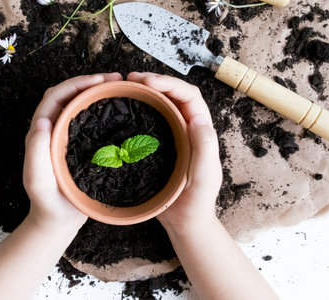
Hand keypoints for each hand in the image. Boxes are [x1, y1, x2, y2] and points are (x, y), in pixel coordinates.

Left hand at [23, 73, 122, 230]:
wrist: (58, 220)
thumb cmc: (47, 202)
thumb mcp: (38, 180)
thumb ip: (36, 152)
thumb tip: (42, 121)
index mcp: (43, 132)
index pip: (56, 96)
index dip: (76, 83)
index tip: (100, 80)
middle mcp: (54, 129)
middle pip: (70, 94)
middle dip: (91, 81)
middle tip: (117, 79)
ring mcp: (68, 136)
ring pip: (81, 104)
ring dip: (99, 92)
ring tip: (122, 88)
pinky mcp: (81, 144)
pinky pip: (91, 120)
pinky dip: (104, 109)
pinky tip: (120, 109)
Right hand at [127, 72, 221, 232]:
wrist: (186, 222)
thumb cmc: (197, 202)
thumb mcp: (205, 177)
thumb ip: (205, 148)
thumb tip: (198, 118)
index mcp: (201, 131)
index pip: (189, 97)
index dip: (170, 84)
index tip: (147, 82)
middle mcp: (188, 129)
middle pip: (173, 95)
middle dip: (154, 81)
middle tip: (130, 79)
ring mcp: (174, 136)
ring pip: (161, 105)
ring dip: (145, 93)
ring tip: (125, 87)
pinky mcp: (160, 146)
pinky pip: (150, 121)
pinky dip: (139, 110)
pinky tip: (124, 110)